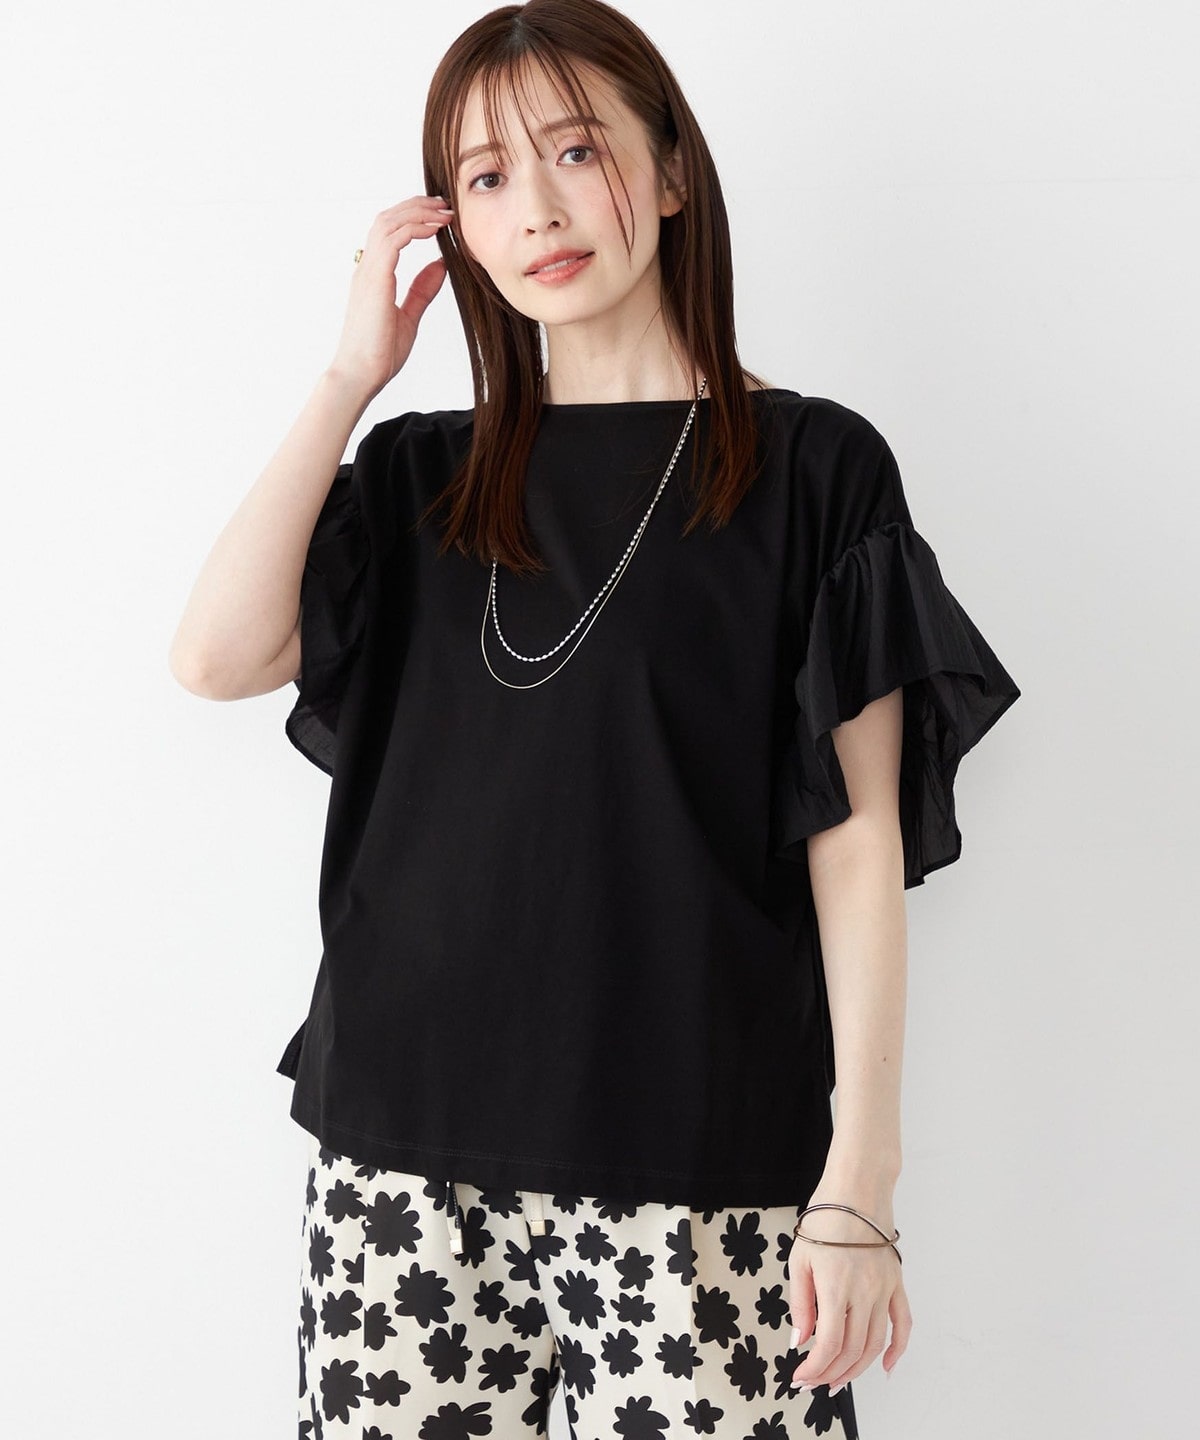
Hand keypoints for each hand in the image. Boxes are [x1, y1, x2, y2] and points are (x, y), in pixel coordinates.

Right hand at [327, 195, 454, 399]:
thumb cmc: (379, 354)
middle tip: (445, 204)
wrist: (361, 375)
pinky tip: (435, 230)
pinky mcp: (374, 280)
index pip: (389, 231)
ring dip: (418, 212)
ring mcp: (367, 272)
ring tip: (444, 212)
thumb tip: (441, 266)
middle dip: (417, 206)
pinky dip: (415, 228)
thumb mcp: (409, 316)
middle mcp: (367, 268)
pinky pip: (393, 240)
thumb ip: (422, 290)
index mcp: (373, 275)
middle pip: (387, 218)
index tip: (440, 217)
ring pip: (388, 222)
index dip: (414, 218)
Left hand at [787, 1202, 911, 1392]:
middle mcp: (864, 1292)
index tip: (800, 1377)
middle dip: (831, 1373)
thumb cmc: (825, 1218)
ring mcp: (884, 1288)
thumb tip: (800, 1341)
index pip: (829, 1344)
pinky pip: (902, 1323)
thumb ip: (801, 1304)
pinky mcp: (897, 1282)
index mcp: (836, 1286)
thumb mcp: (800, 1258)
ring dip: (858, 1369)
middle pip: (853, 1350)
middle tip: (814, 1383)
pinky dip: (898, 1349)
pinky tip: (887, 1368)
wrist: (857, 1188)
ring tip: (839, 1381)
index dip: (814, 1368)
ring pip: (876, 1343)